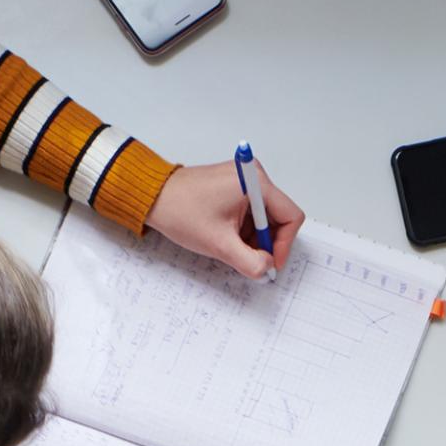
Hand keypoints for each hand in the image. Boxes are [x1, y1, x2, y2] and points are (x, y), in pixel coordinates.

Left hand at [147, 161, 303, 279]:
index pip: (290, 217)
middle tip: (248, 257)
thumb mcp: (220, 244)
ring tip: (231, 245)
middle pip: (279, 218)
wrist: (155, 197)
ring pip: (265, 219)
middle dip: (266, 243)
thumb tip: (267, 269)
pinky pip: (252, 214)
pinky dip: (245, 231)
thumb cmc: (181, 211)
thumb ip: (251, 262)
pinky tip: (228, 237)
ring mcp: (244, 180)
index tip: (269, 262)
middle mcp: (253, 176)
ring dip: (254, 239)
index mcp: (255, 183)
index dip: (283, 244)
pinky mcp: (235, 187)